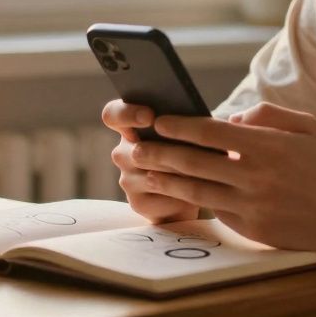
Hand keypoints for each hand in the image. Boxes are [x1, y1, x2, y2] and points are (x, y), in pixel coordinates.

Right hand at [101, 99, 200, 223]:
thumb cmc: (193, 147)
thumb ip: (180, 121)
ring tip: (202, 173)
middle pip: (136, 150)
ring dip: (179, 174)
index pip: (113, 114)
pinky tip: (195, 192)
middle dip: (168, 153)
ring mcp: (127, 179)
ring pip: (152, 175)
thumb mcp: (187, 129)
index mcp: (129, 125)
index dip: (127, 114)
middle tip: (193, 153)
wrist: (198, 186)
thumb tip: (189, 118)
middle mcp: (122, 152)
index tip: (149, 117)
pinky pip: (161, 196)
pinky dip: (182, 195)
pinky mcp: (137, 202)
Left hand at [129, 102, 315, 251]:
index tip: (158, 121)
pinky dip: (197, 200)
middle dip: (159, 154)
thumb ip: (265, 114)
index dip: (179, 126)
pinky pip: (218, 211)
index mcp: (266, 146)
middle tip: (135, 149)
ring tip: (145, 173)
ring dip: (166, 181)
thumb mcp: (305, 125)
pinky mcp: (253, 230)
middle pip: (194, 163)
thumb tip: (229, 119)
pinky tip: (179, 192)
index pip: (209, 133)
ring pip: (198, 191)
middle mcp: (255, 177)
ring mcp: (253, 206)